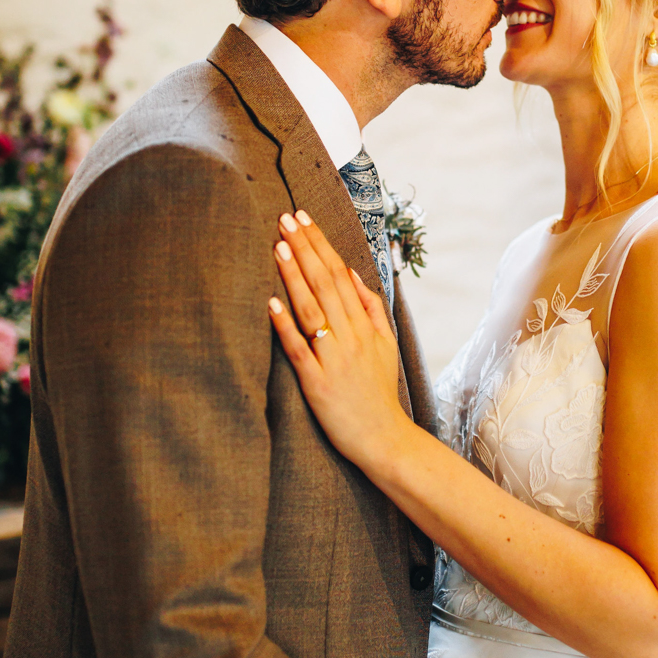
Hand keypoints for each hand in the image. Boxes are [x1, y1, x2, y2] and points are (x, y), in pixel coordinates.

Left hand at [268, 211, 407, 469]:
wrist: (385, 438)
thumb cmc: (379, 391)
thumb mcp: (386, 344)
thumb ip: (371, 307)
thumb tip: (353, 273)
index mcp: (365, 325)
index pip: (341, 274)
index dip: (321, 245)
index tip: (303, 219)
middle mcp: (351, 337)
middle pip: (325, 284)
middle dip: (304, 248)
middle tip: (285, 218)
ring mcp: (334, 359)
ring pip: (312, 309)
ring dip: (294, 276)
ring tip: (278, 246)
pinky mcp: (317, 383)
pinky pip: (299, 349)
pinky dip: (286, 324)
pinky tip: (271, 302)